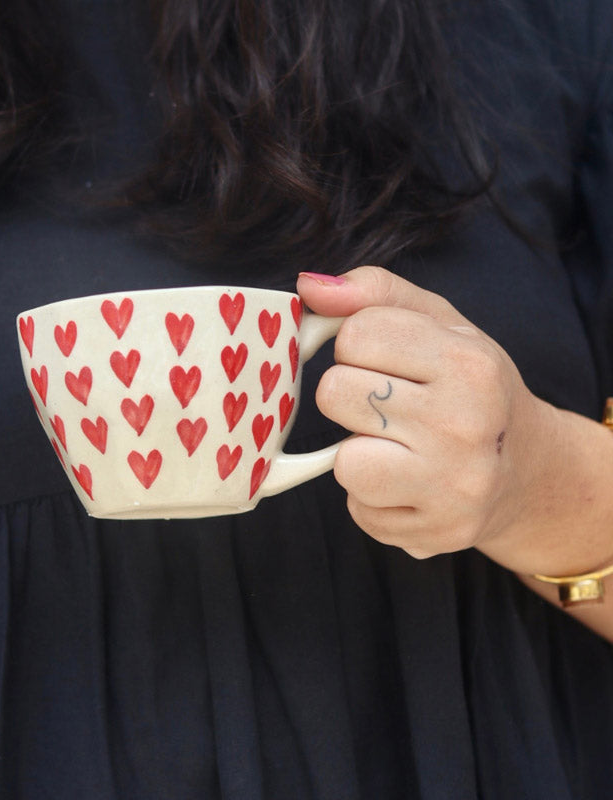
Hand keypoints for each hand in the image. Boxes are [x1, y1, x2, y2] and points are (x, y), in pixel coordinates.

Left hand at [297, 266, 544, 558]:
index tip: (382, 360)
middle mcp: (465, 425)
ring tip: (396, 448)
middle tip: (387, 406)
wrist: (526, 469)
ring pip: (344, 463)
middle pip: (335, 393)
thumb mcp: (439, 324)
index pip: (355, 335)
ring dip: (358, 454)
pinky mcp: (436, 533)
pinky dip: (373, 497)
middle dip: (349, 396)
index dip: (354, 345)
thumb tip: (307, 286)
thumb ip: (374, 293)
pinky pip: (359, 509)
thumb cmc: (469, 387)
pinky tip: (408, 484)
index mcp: (468, 363)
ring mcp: (453, 486)